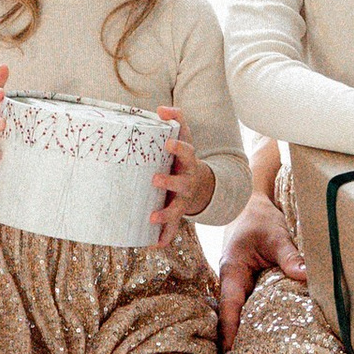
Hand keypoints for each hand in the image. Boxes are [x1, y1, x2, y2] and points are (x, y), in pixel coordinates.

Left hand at [146, 107, 206, 245]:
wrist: (200, 185)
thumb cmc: (184, 158)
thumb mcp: (184, 137)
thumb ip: (175, 120)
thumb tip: (160, 108)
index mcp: (187, 162)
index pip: (186, 152)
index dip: (178, 147)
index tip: (167, 143)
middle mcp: (187, 182)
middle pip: (182, 183)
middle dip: (170, 181)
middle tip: (155, 179)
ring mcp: (182, 200)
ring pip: (177, 209)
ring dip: (166, 214)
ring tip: (152, 217)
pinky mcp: (176, 213)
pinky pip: (172, 228)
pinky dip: (164, 237)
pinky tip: (154, 244)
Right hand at [215, 187, 306, 346]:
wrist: (250, 203)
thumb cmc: (259, 217)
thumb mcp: (276, 234)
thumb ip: (289, 255)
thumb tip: (305, 275)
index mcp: (232, 270)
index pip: (229, 307)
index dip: (229, 331)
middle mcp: (232, 282)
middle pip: (233, 317)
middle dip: (237, 341)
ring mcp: (240, 285)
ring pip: (242, 314)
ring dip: (248, 333)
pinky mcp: (249, 285)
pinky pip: (251, 307)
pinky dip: (258, 321)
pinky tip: (269, 339)